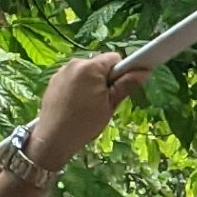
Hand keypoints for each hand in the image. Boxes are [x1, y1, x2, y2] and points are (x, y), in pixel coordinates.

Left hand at [27, 50, 135, 172]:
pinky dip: (78, 87)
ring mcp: (62, 71)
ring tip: (88, 106)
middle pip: (99, 65)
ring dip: (91, 83)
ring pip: (86, 72)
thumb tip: (143, 72)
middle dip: (104, 79)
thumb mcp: (110, 105)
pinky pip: (73, 78)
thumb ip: (126, 85)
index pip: (114, 58)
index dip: (121, 72)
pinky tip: (76, 105)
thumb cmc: (85, 123)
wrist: (53, 138)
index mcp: (91, 67)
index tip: (119, 88)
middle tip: (104, 101)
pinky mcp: (53, 80)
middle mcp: (75, 63)